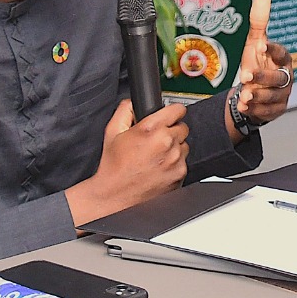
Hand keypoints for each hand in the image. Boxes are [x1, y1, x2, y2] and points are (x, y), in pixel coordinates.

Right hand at [65, 99, 188, 223]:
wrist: (115, 196)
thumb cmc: (113, 167)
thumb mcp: (112, 132)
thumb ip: (125, 110)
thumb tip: (134, 102)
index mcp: (151, 129)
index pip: (178, 109)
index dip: (173, 111)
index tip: (171, 115)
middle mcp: (166, 143)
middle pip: (182, 127)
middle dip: (171, 131)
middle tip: (156, 140)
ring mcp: (175, 160)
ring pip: (184, 145)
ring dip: (174, 147)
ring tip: (156, 156)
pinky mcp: (180, 174)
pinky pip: (184, 162)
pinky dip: (174, 163)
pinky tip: (159, 167)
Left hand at [235, 0, 292, 125]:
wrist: (254, 91)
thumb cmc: (258, 63)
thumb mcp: (254, 43)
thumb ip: (259, 21)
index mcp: (283, 58)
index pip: (282, 53)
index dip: (273, 49)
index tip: (261, 45)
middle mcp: (286, 77)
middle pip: (278, 78)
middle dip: (262, 77)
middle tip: (246, 76)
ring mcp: (283, 94)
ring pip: (272, 96)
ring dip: (257, 96)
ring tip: (244, 96)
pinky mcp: (277, 110)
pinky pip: (268, 111)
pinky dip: (256, 110)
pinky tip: (245, 106)